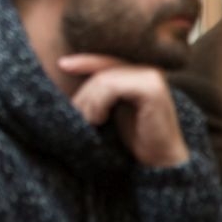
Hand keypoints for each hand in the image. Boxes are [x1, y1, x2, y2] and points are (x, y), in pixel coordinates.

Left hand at [58, 54, 188, 167]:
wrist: (160, 161)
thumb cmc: (134, 136)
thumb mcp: (110, 108)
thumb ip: (99, 91)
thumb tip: (66, 68)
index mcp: (137, 73)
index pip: (104, 61)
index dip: (83, 61)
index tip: (61, 65)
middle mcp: (146, 70)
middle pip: (100, 71)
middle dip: (83, 94)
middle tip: (77, 114)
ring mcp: (151, 77)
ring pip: (104, 80)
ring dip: (89, 102)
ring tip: (90, 121)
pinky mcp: (152, 88)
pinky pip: (113, 88)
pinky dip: (99, 103)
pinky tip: (100, 119)